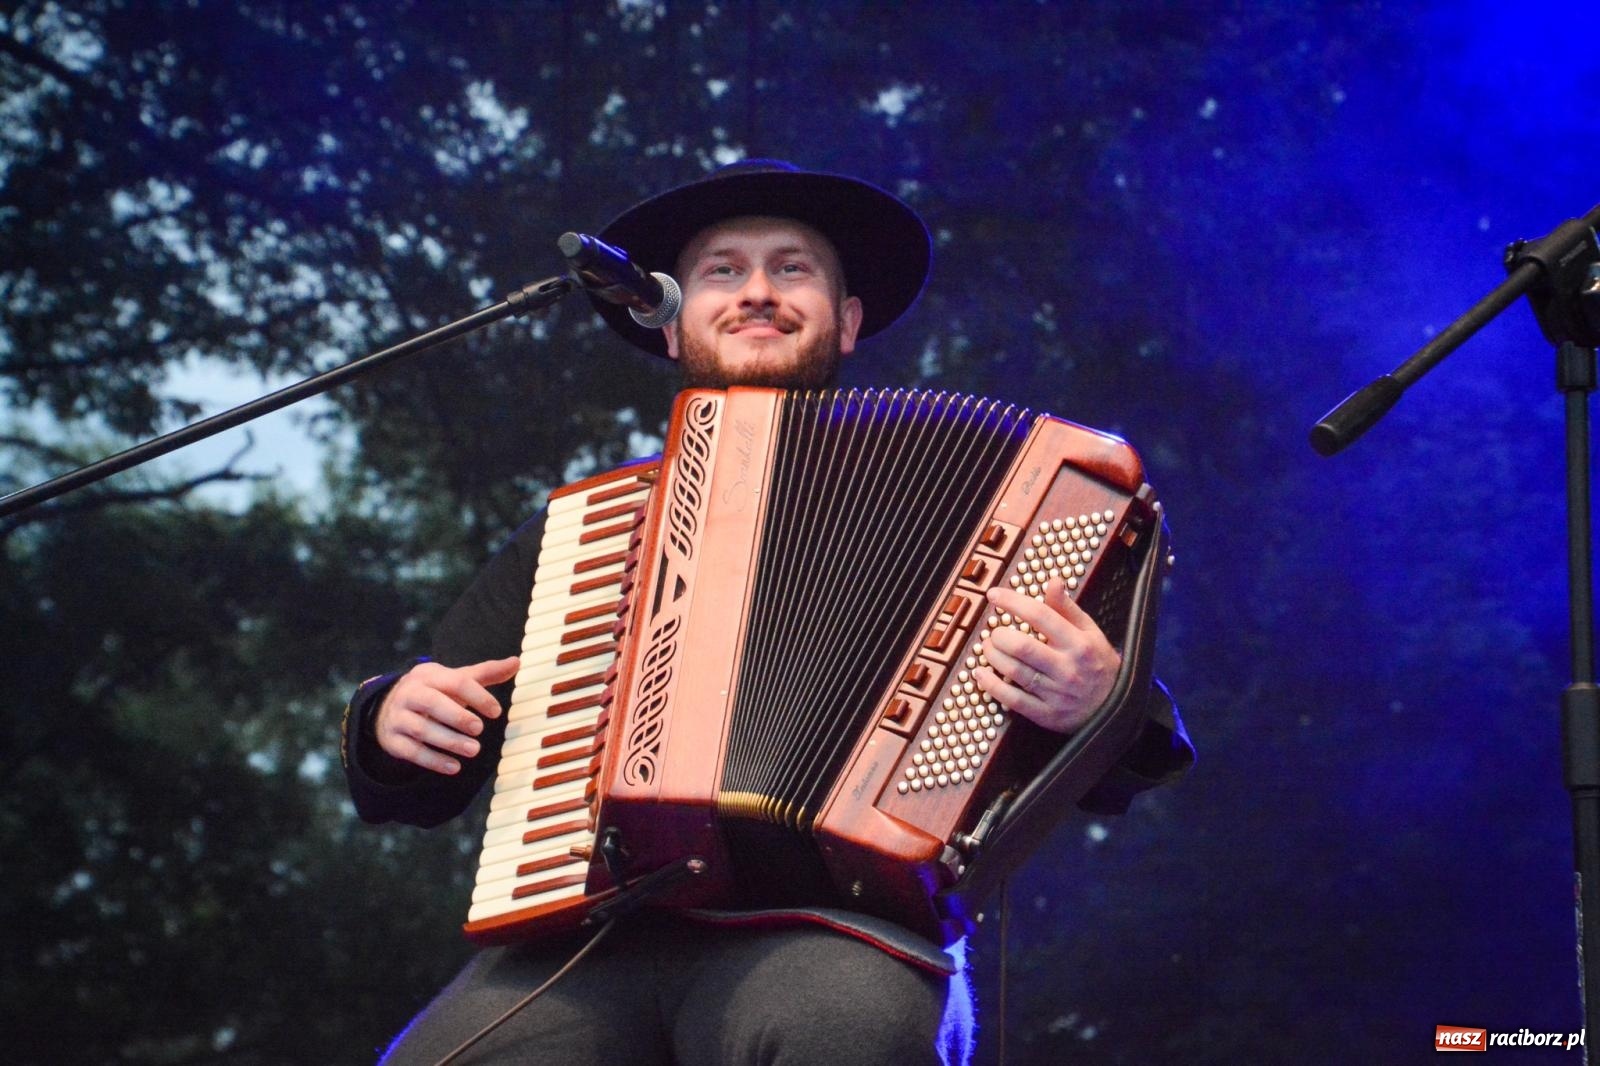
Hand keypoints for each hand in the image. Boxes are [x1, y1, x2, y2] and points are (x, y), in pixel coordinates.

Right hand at [373, 656, 519, 774]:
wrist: (388, 708)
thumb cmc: (433, 692)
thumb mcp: (454, 679)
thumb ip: (485, 673)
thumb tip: (516, 662)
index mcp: (429, 676)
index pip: (455, 682)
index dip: (477, 695)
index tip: (496, 712)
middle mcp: (410, 693)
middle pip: (432, 703)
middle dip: (457, 716)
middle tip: (479, 729)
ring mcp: (398, 717)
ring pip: (421, 729)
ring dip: (449, 741)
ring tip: (473, 750)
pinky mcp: (392, 740)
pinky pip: (411, 751)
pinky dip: (433, 760)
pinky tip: (454, 767)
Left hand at [973, 577, 1120, 732]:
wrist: (1116, 708)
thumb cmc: (1098, 664)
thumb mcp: (1090, 632)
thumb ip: (1067, 608)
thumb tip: (1052, 581)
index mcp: (1079, 643)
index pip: (1040, 615)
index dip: (1012, 602)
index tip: (994, 595)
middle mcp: (1067, 668)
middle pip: (1022, 646)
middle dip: (999, 635)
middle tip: (994, 631)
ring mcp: (1057, 693)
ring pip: (1014, 671)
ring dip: (993, 656)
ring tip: (989, 647)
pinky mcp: (1046, 714)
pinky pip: (1012, 699)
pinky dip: (991, 685)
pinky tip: (981, 674)